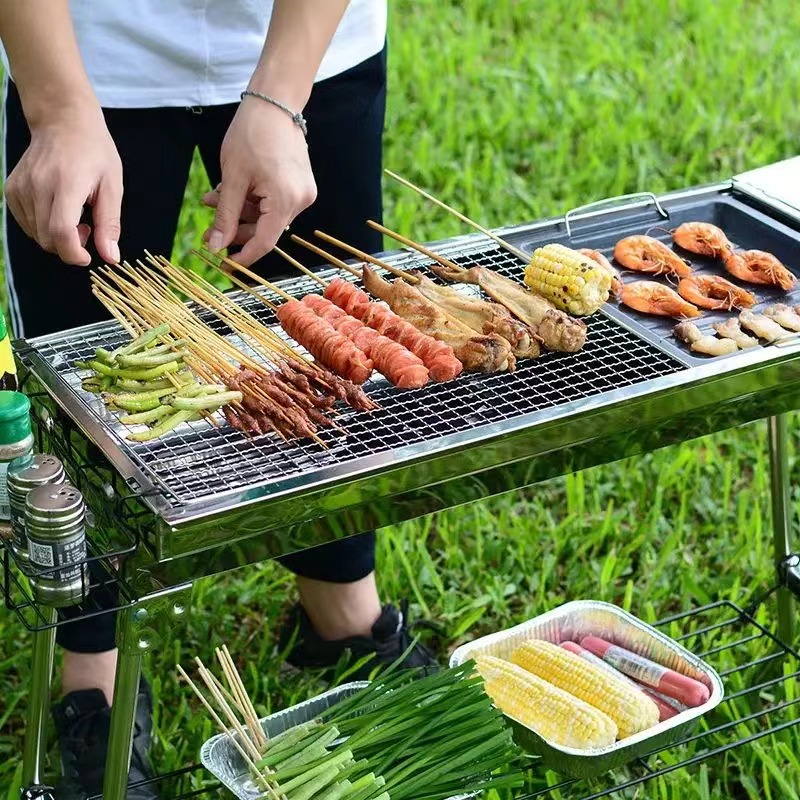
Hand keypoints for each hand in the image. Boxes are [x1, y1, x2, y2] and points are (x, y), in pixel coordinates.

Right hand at [4, 105, 122, 265]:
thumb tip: (111, 257)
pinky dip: (43, 226)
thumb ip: (109, 224)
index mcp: (66, 184)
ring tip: (74, 215)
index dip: (73, 253)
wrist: (63, 122)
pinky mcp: (11, 189)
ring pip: (36, 234)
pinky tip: (57, 210)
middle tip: (88, 228)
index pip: (60, 231)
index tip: (87, 257)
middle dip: (70, 246)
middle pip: (47, 239)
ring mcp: (20, 187)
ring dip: (57, 236)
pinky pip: (26, 223)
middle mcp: (37, 185)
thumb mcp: (112, 186)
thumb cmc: (94, 152)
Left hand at [203, 98, 316, 265]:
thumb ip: (225, 216)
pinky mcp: (300, 185)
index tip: (224, 265)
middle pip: (266, 230)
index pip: (264, 242)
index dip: (243, 256)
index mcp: (286, 200)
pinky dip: (253, 202)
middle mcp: (300, 200)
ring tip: (212, 200)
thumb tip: (216, 245)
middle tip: (209, 231)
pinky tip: (231, 193)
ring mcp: (302, 193)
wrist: (274, 102)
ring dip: (241, 213)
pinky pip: (273, 203)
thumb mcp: (232, 178)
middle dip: (236, 230)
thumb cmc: (252, 133)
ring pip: (267, 216)